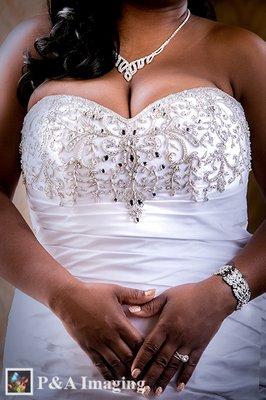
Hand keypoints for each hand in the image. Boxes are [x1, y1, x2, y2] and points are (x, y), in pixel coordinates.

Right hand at [51, 280, 155, 379]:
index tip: (150, 353)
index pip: (137, 342)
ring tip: (132, 377)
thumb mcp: (116, 290)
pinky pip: (99, 365)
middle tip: (144, 369)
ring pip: (115, 364)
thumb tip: (153, 292)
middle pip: (128, 356)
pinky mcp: (87, 347)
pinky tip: (113, 380)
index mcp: (119, 322)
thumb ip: (135, 295)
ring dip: (124, 371)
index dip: (145, 349)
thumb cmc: (93, 292)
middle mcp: (110, 336)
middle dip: (137, 363)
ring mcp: (98, 343)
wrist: (68, 298)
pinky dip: (107, 374)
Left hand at [128, 276, 235, 395]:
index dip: (141, 360)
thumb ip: (149, 305)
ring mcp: (189, 343)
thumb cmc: (189, 294)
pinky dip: (185, 376)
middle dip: (150, 375)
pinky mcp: (200, 346)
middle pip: (160, 360)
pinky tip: (179, 386)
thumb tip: (131, 310)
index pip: (150, 346)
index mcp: (166, 324)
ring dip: (164, 379)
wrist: (214, 297)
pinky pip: (191, 364)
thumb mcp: (167, 296)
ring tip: (156, 391)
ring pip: (174, 365)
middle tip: (141, 389)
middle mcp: (176, 337)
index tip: (133, 372)